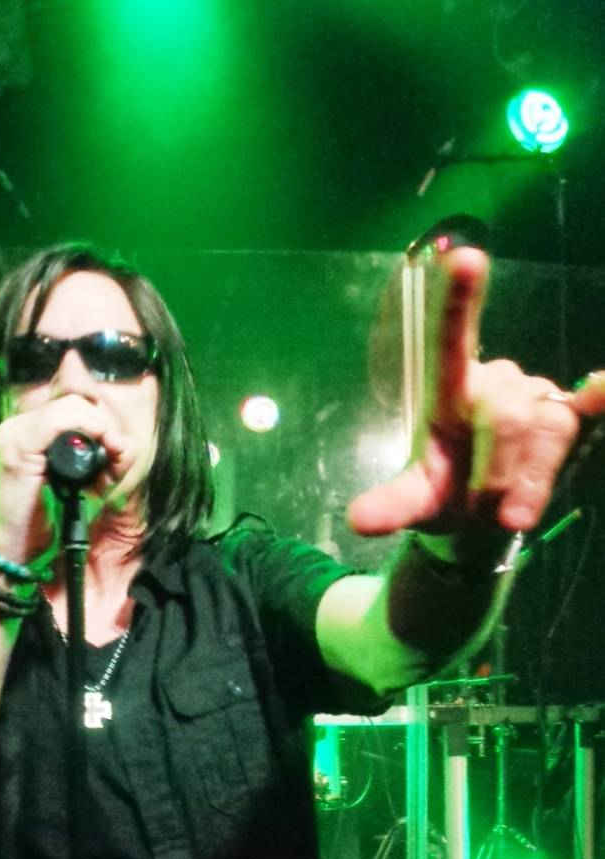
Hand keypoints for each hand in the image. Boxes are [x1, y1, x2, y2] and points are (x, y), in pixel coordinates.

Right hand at [0, 396, 141, 565]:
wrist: (17, 549)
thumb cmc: (49, 520)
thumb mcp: (88, 487)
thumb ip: (109, 463)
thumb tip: (126, 441)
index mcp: (33, 431)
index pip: (75, 406)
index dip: (101, 422)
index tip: (115, 450)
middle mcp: (20, 425)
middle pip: (75, 402)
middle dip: (104, 425)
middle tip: (114, 454)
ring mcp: (14, 433)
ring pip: (69, 406)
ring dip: (98, 427)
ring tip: (107, 454)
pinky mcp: (16, 447)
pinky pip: (55, 421)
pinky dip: (83, 429)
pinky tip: (95, 448)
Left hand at [347, 247, 604, 541]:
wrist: (484, 520)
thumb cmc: (445, 497)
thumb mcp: (415, 504)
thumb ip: (392, 506)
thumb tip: (357, 521)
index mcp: (450, 392)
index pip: (451, 340)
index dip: (458, 302)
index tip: (466, 258)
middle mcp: (495, 382)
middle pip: (505, 414)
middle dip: (495, 472)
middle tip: (482, 511)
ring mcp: (536, 397)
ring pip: (548, 428)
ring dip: (531, 481)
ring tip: (510, 514)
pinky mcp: (570, 415)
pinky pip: (588, 405)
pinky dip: (600, 398)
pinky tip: (599, 390)